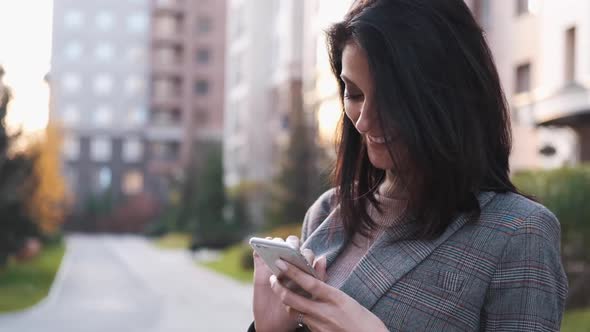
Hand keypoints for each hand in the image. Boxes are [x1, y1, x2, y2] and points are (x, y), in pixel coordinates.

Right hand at [253, 235, 319, 331]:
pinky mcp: (260, 266)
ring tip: (276, 249)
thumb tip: (323, 258)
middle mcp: (289, 261)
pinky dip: (259, 249)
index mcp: (303, 266)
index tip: (303, 259)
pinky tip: (260, 252)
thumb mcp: (309, 294)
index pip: (306, 252)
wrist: (276, 321)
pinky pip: (258, 253)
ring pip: (275, 244)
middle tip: (290, 250)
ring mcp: (274, 262)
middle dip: (291, 244)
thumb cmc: (296, 306)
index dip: (305, 253)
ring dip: (276, 243)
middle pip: (291, 244)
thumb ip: (317, 277)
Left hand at [270, 259, 387, 331]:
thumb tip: (318, 271)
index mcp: (335, 298)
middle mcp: (325, 312)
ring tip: (283, 292)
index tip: (281, 262)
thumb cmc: (364, 321)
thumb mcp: (348, 300)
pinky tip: (298, 308)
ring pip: (294, 311)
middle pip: (293, 299)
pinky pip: (302, 322)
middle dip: (279, 288)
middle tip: (272, 279)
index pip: (309, 283)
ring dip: (287, 302)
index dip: (293, 272)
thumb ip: (330, 289)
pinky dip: (298, 313)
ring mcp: (319, 326)